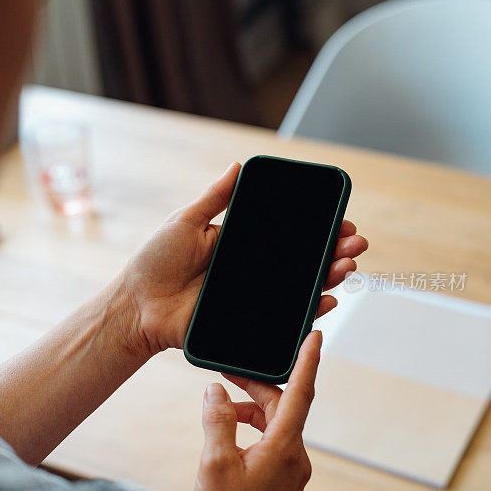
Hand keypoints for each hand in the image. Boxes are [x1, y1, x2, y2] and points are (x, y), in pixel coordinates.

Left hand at [122, 163, 367, 356]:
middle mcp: (253, 272)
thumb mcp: (185, 221)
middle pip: (303, 262)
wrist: (136, 306)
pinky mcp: (247, 324)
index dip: (318, 230)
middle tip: (355, 243)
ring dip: (330, 278)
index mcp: (242, 245)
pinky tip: (327, 301)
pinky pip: (284, 320)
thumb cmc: (154, 263)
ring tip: (348, 266)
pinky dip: (309, 313)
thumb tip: (239, 166)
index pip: (290, 236)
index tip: (342, 221)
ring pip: (300, 290)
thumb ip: (215, 198)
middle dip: (334, 252)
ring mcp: (253, 299)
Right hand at [193, 330, 322, 490]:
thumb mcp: (215, 463)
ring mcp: (291, 473)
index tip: (316, 336)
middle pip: (282, 407)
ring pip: (275, 427)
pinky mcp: (282, 484)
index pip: (301, 393)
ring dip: (249, 412)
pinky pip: (271, 446)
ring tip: (217, 412)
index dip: (308, 361)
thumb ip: (218, 421)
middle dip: (254, 387)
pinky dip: (251, 433)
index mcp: (285, 447)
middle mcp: (295, 457)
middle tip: (225, 372)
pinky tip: (226, 439)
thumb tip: (216, 391)